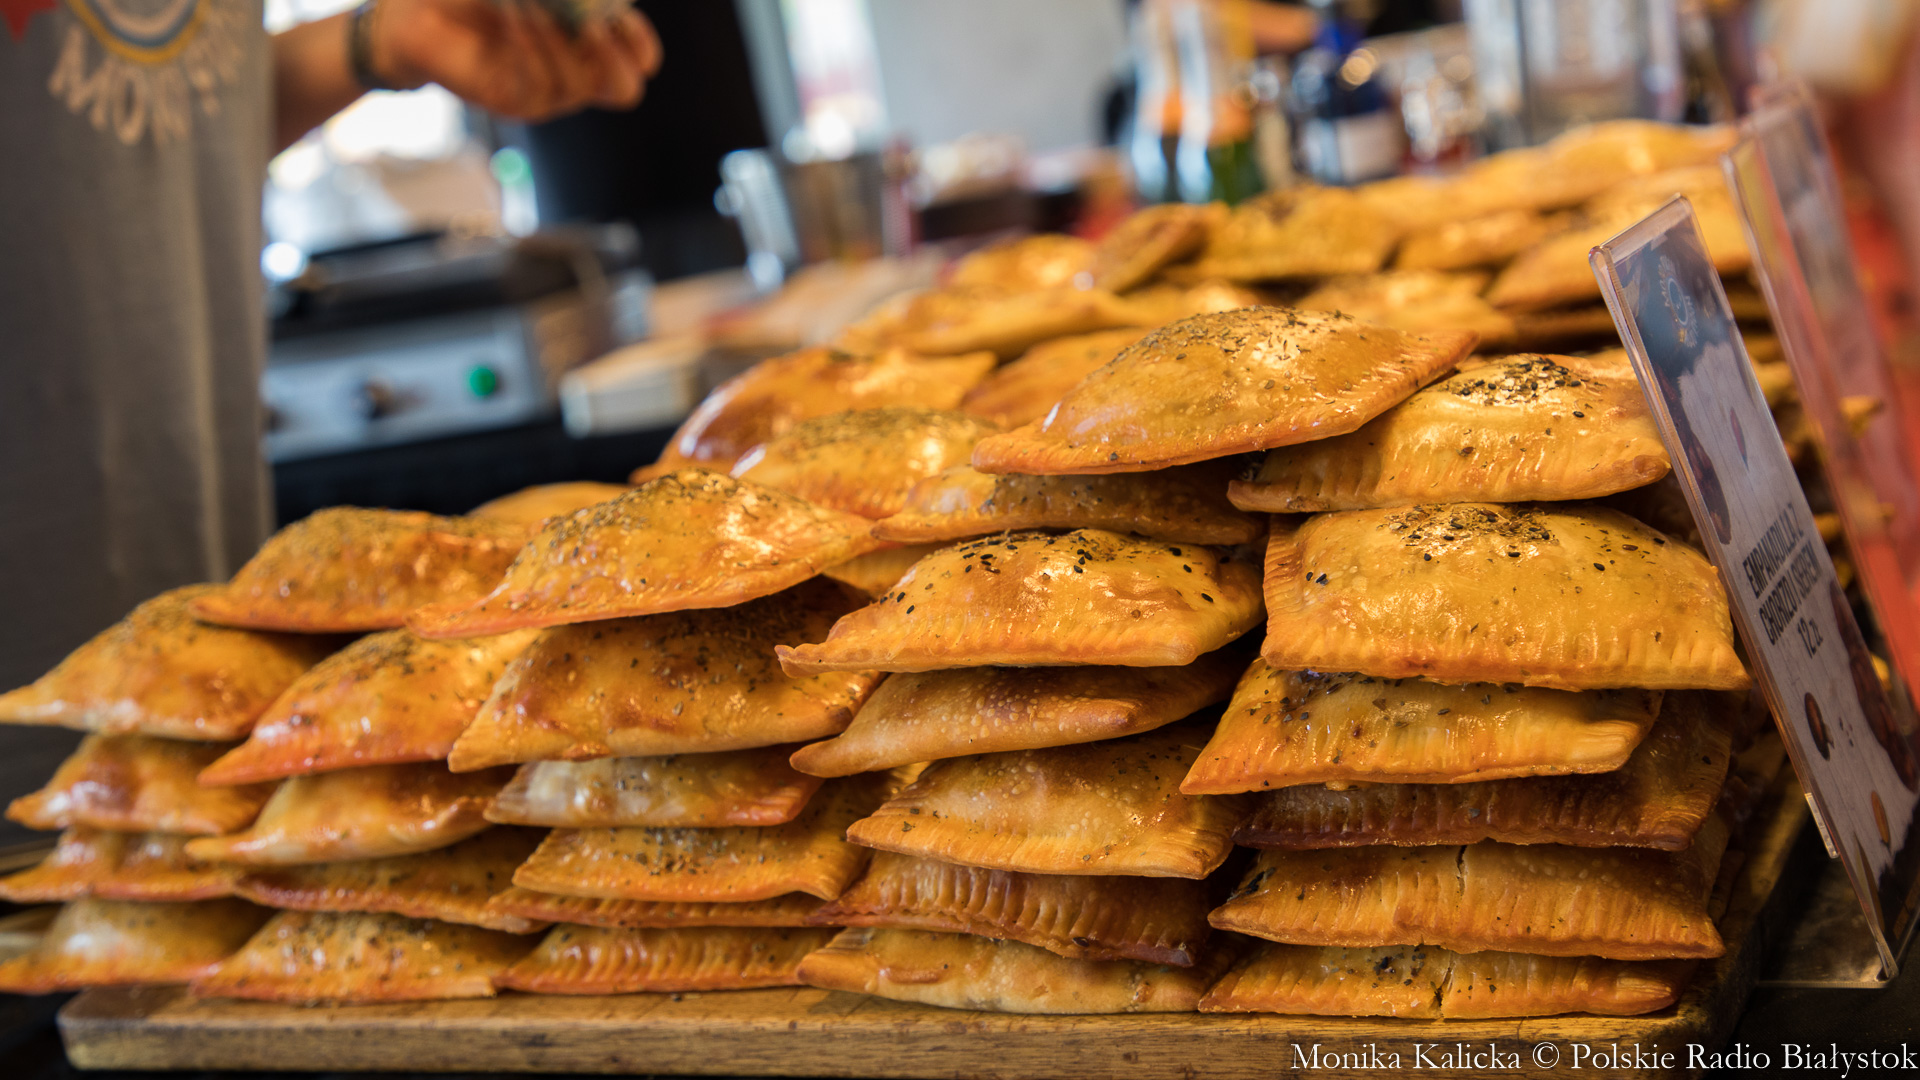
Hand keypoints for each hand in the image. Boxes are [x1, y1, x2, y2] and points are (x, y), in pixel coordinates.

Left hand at [370, 0, 661, 121]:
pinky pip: (540, 87)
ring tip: (530, 3)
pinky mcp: (515, 102)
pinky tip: (513, 18)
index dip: (640, 40)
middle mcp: (575, 72)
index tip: (619, 10)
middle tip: (595, 26)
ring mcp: (547, 93)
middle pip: (625, 90)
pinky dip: (530, 49)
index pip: (640, 60)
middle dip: (616, 58)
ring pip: (579, 85)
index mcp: (590, 43)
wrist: (419, 10)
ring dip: (559, 40)